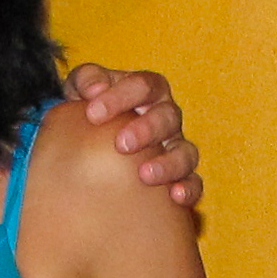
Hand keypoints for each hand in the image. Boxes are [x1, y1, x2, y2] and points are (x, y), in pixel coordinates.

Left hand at [69, 63, 203, 205]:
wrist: (93, 147)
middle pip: (168, 116)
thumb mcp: (82, 90)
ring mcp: (176, 148)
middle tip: (121, 145)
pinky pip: (194, 183)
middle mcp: (166, 117)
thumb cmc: (92, 113)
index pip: (142, 86)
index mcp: (147, 91)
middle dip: (147, 129)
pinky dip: (188, 188)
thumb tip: (94, 90)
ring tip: (145, 175)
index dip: (120, 97)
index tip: (93, 114)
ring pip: (185, 151)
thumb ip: (85, 80)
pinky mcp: (181, 177)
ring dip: (168, 163)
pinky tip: (174, 196)